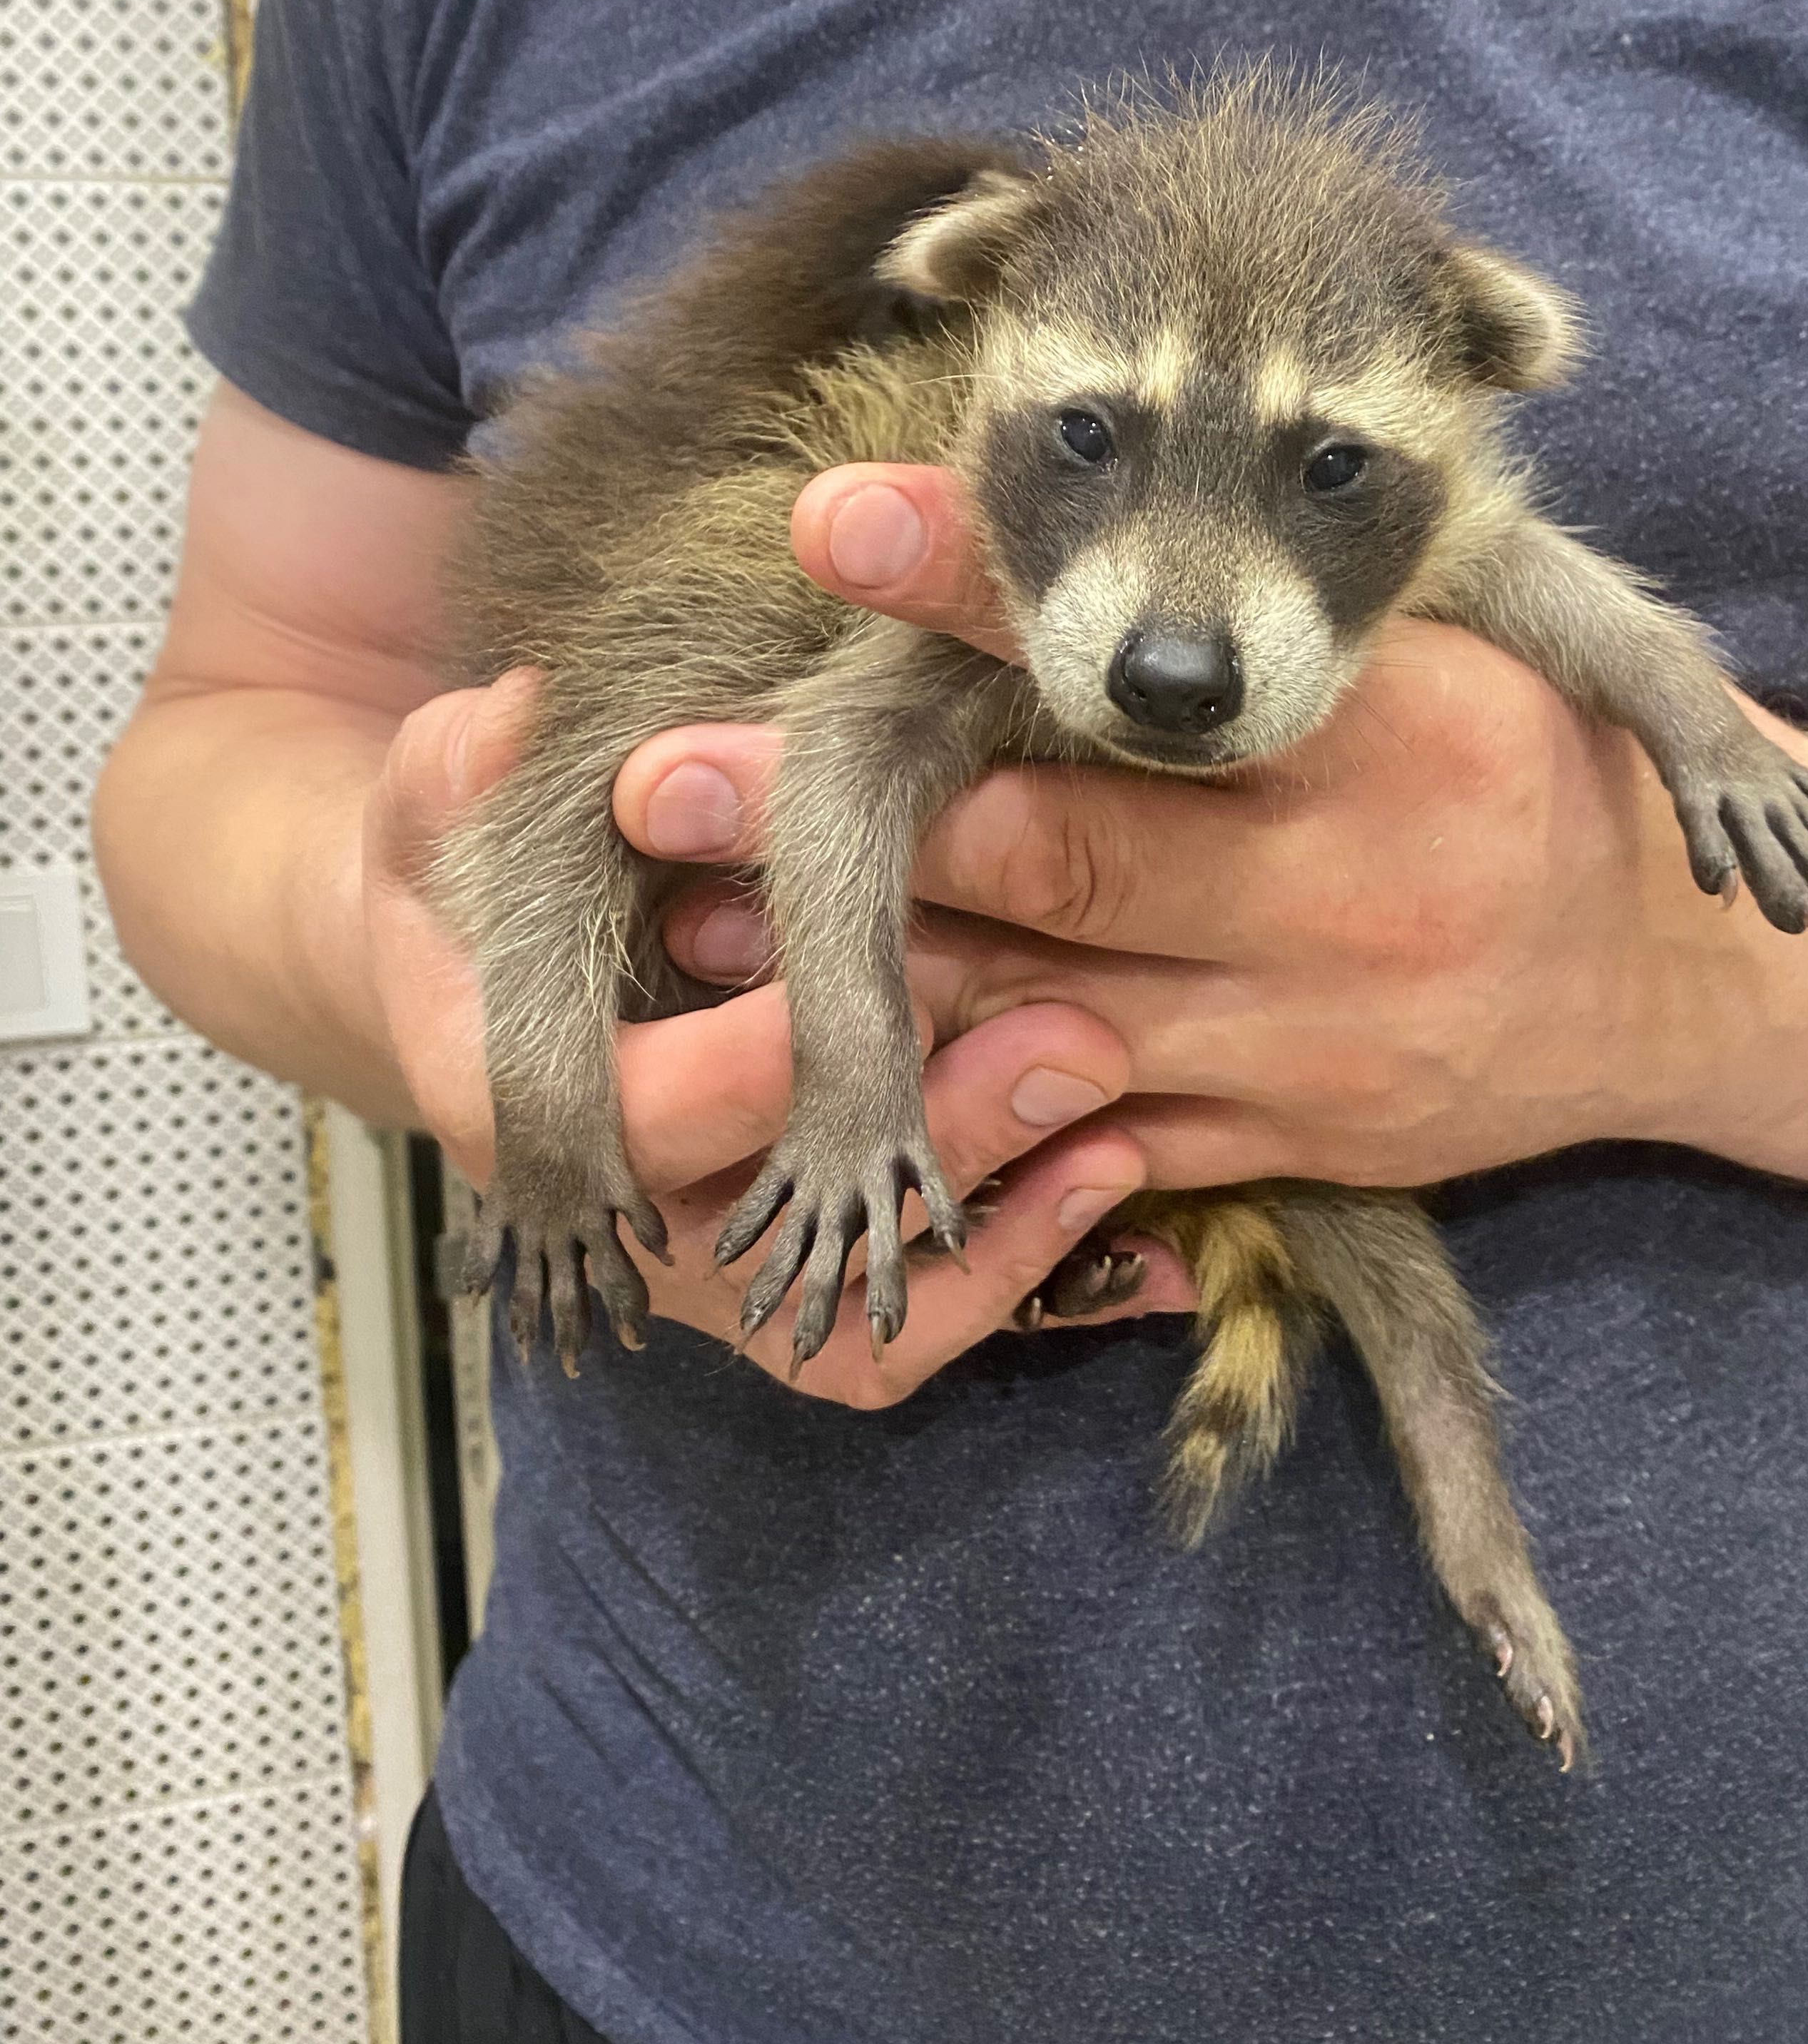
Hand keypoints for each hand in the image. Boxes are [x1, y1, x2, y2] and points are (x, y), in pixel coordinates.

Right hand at [360, 671, 1194, 1405]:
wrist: (469, 979)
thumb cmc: (468, 863)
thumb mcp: (441, 791)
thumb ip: (466, 758)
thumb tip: (510, 709)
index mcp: (505, 1098)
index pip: (634, 1114)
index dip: (747, 1074)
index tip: (858, 1007)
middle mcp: (612, 1214)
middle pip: (773, 1230)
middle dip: (926, 1142)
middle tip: (1072, 1048)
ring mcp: (710, 1262)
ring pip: (849, 1322)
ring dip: (992, 1236)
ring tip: (1121, 1141)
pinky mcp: (793, 1275)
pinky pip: (900, 1335)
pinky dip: (1014, 1286)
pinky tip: (1130, 1217)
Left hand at [620, 465, 1807, 1195]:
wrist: (1679, 992)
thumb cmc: (1537, 772)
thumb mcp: (1458, 645)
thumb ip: (1291, 587)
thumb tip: (1096, 470)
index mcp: (1397, 743)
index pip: (1157, 658)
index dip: (983, 589)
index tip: (831, 516)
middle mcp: (1346, 906)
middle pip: (1059, 863)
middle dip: (851, 824)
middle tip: (672, 773)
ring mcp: (1308, 1050)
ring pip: (1046, 1021)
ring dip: (869, 981)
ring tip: (696, 929)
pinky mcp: (1285, 1150)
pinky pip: (1099, 1144)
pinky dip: (969, 1109)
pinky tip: (843, 1071)